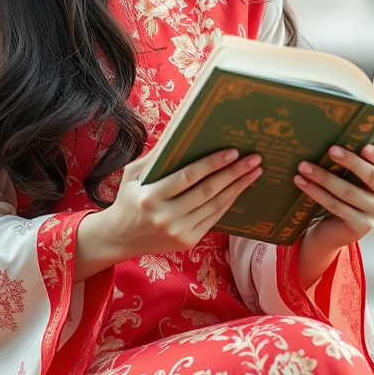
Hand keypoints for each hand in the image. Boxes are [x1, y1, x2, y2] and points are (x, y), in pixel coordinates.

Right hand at [74, 148, 262, 279]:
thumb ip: (156, 157)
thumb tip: (181, 132)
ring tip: (254, 172)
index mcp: (151, 196)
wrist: (119, 238)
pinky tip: (239, 189)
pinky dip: (228, 203)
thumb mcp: (132, 174)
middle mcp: (166, 217)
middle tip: (254, 159)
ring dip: (238, 188)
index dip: (212, 164)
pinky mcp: (187, 242)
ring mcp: (178, 232)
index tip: (233, 151)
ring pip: (215, 206)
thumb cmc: (128, 199)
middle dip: (234, 174)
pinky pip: (213, 219)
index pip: (188, 177)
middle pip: (207, 192)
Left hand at [292, 124, 373, 246]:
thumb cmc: (359, 190)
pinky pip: (335, 206)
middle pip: (369, 177)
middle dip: (350, 161)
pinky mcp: (359, 227)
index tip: (364, 146)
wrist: (342, 227)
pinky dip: (316, 193)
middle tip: (330, 148)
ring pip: (347, 192)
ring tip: (304, 165)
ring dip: (324, 177)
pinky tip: (301, 182)